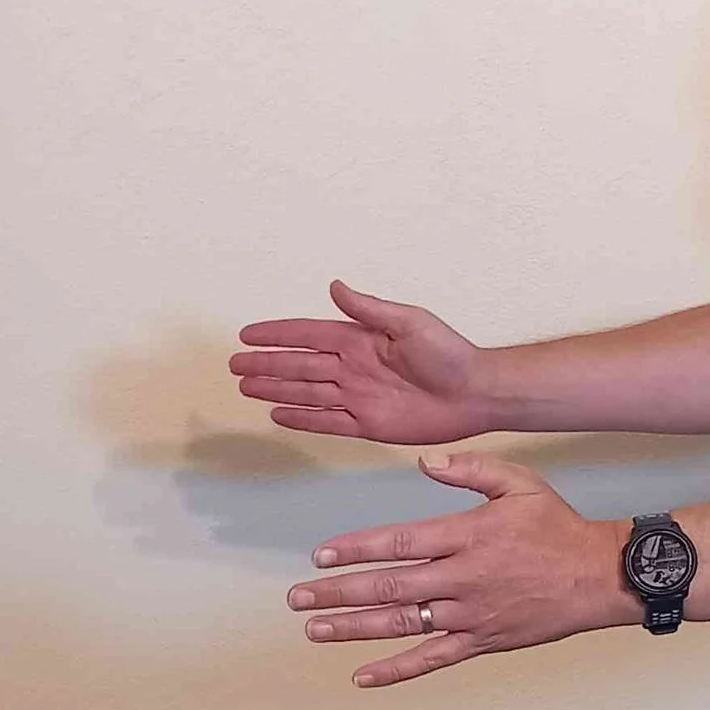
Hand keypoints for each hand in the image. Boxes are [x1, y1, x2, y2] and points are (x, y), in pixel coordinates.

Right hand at [233, 281, 492, 445]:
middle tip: (234, 364)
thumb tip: (335, 286)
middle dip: (266, 365)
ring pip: (306, 393)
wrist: (475, 393)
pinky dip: (302, 418)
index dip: (277, 334)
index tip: (247, 334)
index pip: (308, 334)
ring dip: (276, 390)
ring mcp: (358, 396)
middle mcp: (354, 367)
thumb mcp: (410, 322)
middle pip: (299, 365)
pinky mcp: (367, 423)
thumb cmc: (450, 354)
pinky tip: (278, 414)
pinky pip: (327, 421)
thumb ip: (369, 308)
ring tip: (246, 387)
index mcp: (360, 340)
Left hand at [287, 451, 636, 686]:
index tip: (320, 554)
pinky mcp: (482, 640)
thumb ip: (472, 469)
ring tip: (316, 629)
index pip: (397, 542)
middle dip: (337, 592)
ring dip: (354, 628)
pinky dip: (396, 670)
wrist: (599, 577)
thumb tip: (425, 462)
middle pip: (388, 587)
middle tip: (299, 597)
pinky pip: (433, 658)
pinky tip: (363, 676)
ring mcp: (470, 614)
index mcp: (466, 536)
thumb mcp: (521, 483)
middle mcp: (462, 577)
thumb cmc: (559, 528)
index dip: (355, 548)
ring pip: (402, 623)